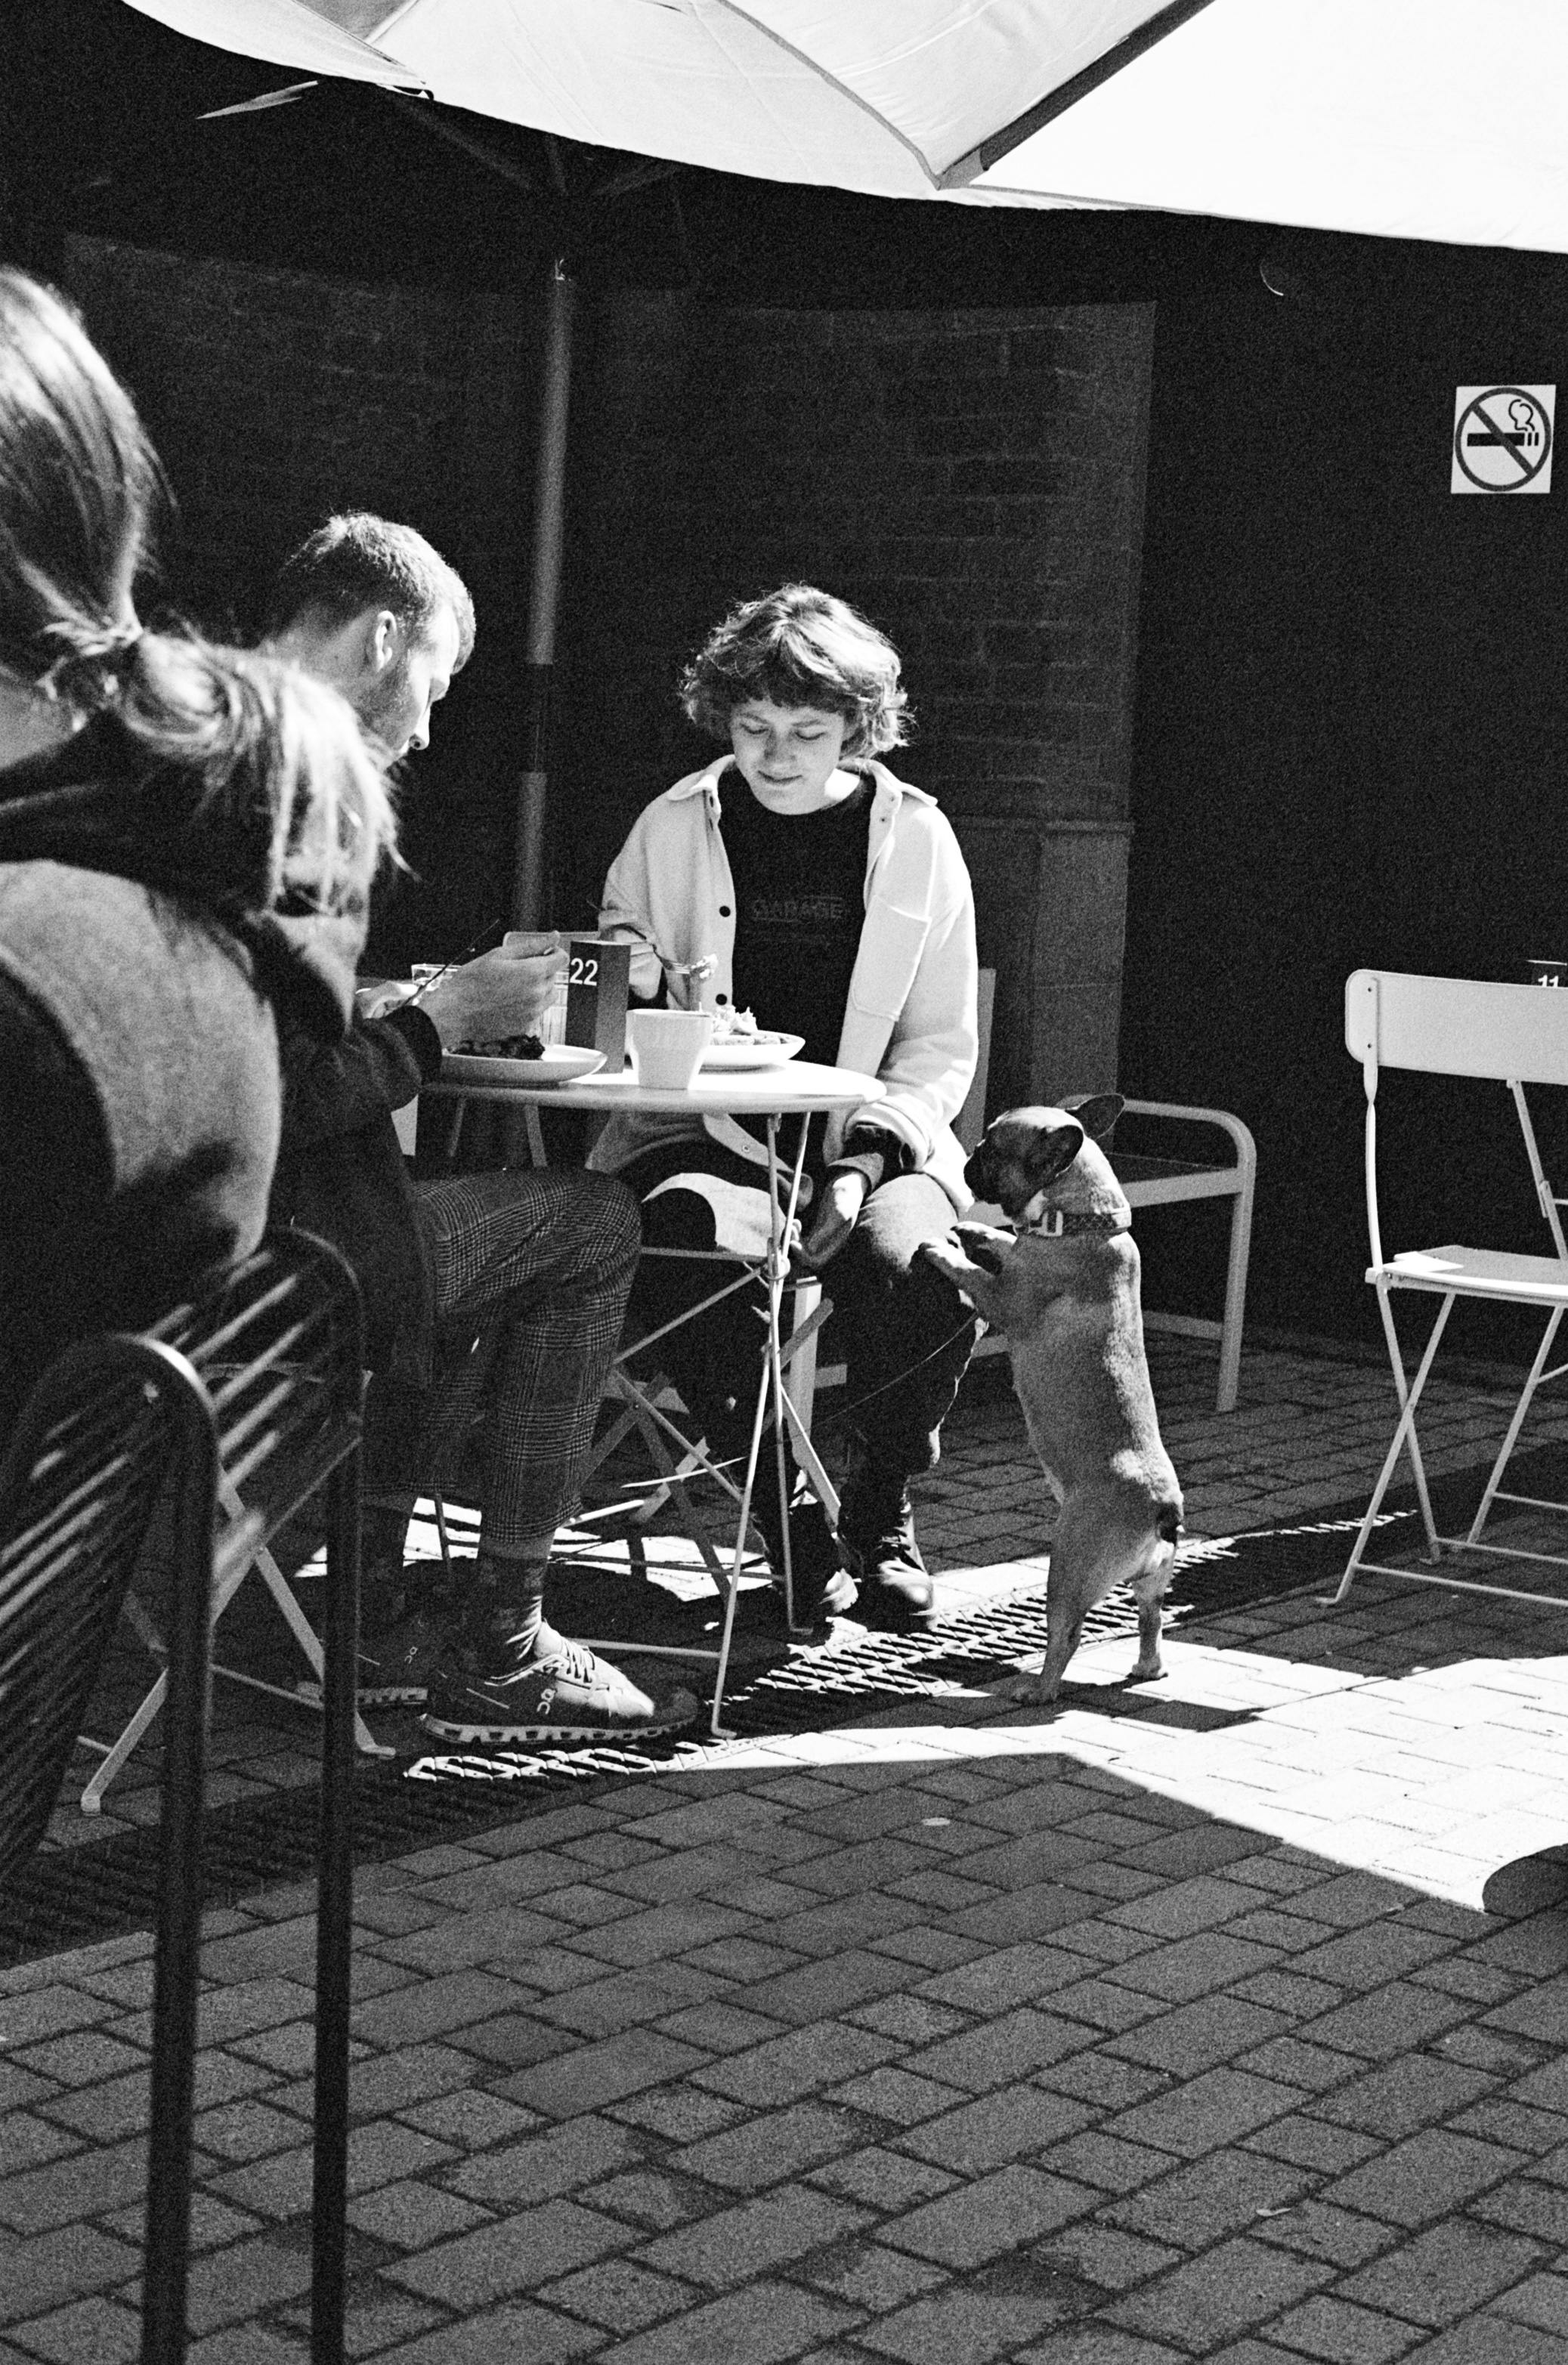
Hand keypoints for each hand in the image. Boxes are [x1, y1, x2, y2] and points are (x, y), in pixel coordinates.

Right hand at [419, 934, 564, 1048]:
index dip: (553, 952)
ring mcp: (532, 1012)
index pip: (562, 959)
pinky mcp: (525, 1026)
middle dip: (541, 970)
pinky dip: (528, 1004)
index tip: (544, 953)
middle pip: (554, 976)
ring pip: (548, 995)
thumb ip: (532, 945)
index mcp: (532, 973)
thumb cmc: (471, 982)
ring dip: (538, 988)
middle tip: (517, 969)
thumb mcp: (500, 955)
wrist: (455, 1012)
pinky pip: (536, 1011)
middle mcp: (537, 994)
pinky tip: (508, 1000)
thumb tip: (553, 937)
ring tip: (513, 986)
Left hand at [795, 1168, 867, 1271]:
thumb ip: (826, 1231)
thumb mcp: (839, 1212)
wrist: (846, 1183)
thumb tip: (811, 1248)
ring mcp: (818, 1237)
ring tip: (792, 1222)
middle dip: (793, 1249)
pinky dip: (793, 1232)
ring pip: (799, 1248)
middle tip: (789, 1232)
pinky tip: (793, 1221)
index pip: (815, 1261)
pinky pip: (798, 1238)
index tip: (792, 1242)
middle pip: (804, 1258)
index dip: (802, 1256)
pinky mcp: (813, 1229)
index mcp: (835, 1245)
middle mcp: (826, 1244)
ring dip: (791, 1239)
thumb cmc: (846, 1197)